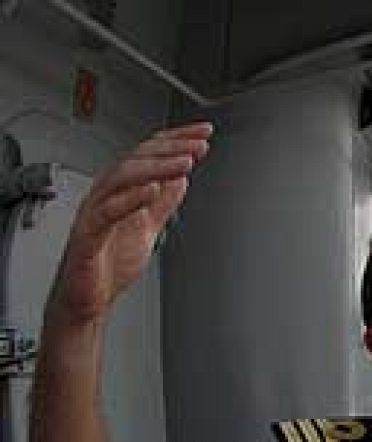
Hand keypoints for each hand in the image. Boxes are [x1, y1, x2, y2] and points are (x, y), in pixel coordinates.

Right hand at [46, 123, 211, 328]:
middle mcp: (106, 195)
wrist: (89, 298)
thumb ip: (162, 204)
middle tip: (199, 145)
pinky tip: (152, 190)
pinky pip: (107, 212)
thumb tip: (180, 180)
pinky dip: (131, 199)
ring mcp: (96, 212)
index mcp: (121, 191)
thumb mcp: (148, 227)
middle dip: (171, 149)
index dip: (177, 141)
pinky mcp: (89, 235)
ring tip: (185, 162)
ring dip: (156, 168)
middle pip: (137, 159)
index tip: (204, 133)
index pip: (149, 155)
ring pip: (122, 178)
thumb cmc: (110, 263)